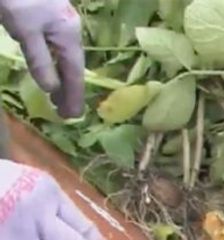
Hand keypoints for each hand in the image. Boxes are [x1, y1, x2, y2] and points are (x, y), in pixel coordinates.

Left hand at [0, 0, 83, 117]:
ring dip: (62, 77)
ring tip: (57, 95)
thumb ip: (39, 59)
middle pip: (72, 65)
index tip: (70, 117)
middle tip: (64, 113)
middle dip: (70, 89)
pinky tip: (49, 65)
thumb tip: (52, 89)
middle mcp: (68, 29)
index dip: (73, 95)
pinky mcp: (46, 14)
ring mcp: (58, 20)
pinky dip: (54, 62)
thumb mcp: (25, 30)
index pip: (73, 73)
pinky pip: (56, 46)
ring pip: (64, 55)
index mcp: (68, 34)